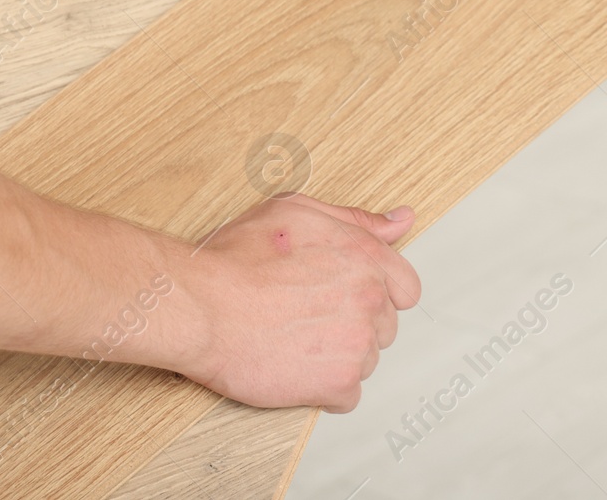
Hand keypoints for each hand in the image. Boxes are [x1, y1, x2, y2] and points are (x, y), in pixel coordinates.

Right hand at [169, 194, 420, 411]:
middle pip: (383, 326)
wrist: (201, 306)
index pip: (405, 287)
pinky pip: (348, 395)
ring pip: (366, 360)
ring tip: (296, 340)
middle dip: (353, 323)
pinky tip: (297, 368)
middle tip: (309, 316)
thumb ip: (356, 219)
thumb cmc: (237, 259)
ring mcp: (356, 343)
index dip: (376, 292)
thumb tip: (399, 221)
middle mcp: (369, 299)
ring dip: (338, 355)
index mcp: (366, 257)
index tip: (348, 297)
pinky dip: (325, 389)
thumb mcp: (297, 212)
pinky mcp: (337, 383)